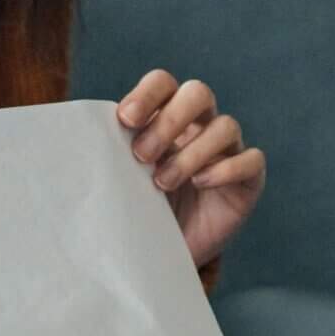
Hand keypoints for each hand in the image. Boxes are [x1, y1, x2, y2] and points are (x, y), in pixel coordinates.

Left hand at [118, 70, 266, 268]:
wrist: (164, 253)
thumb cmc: (140, 209)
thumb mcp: (121, 179)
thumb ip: (110, 155)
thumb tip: (83, 142)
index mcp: (167, 115)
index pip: (163, 83)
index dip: (147, 94)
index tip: (125, 121)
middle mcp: (201, 125)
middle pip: (198, 93)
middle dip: (169, 121)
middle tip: (142, 155)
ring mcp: (229, 150)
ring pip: (225, 126)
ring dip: (191, 153)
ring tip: (163, 183)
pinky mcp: (249, 179)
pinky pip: (251, 159)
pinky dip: (226, 168)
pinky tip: (201, 183)